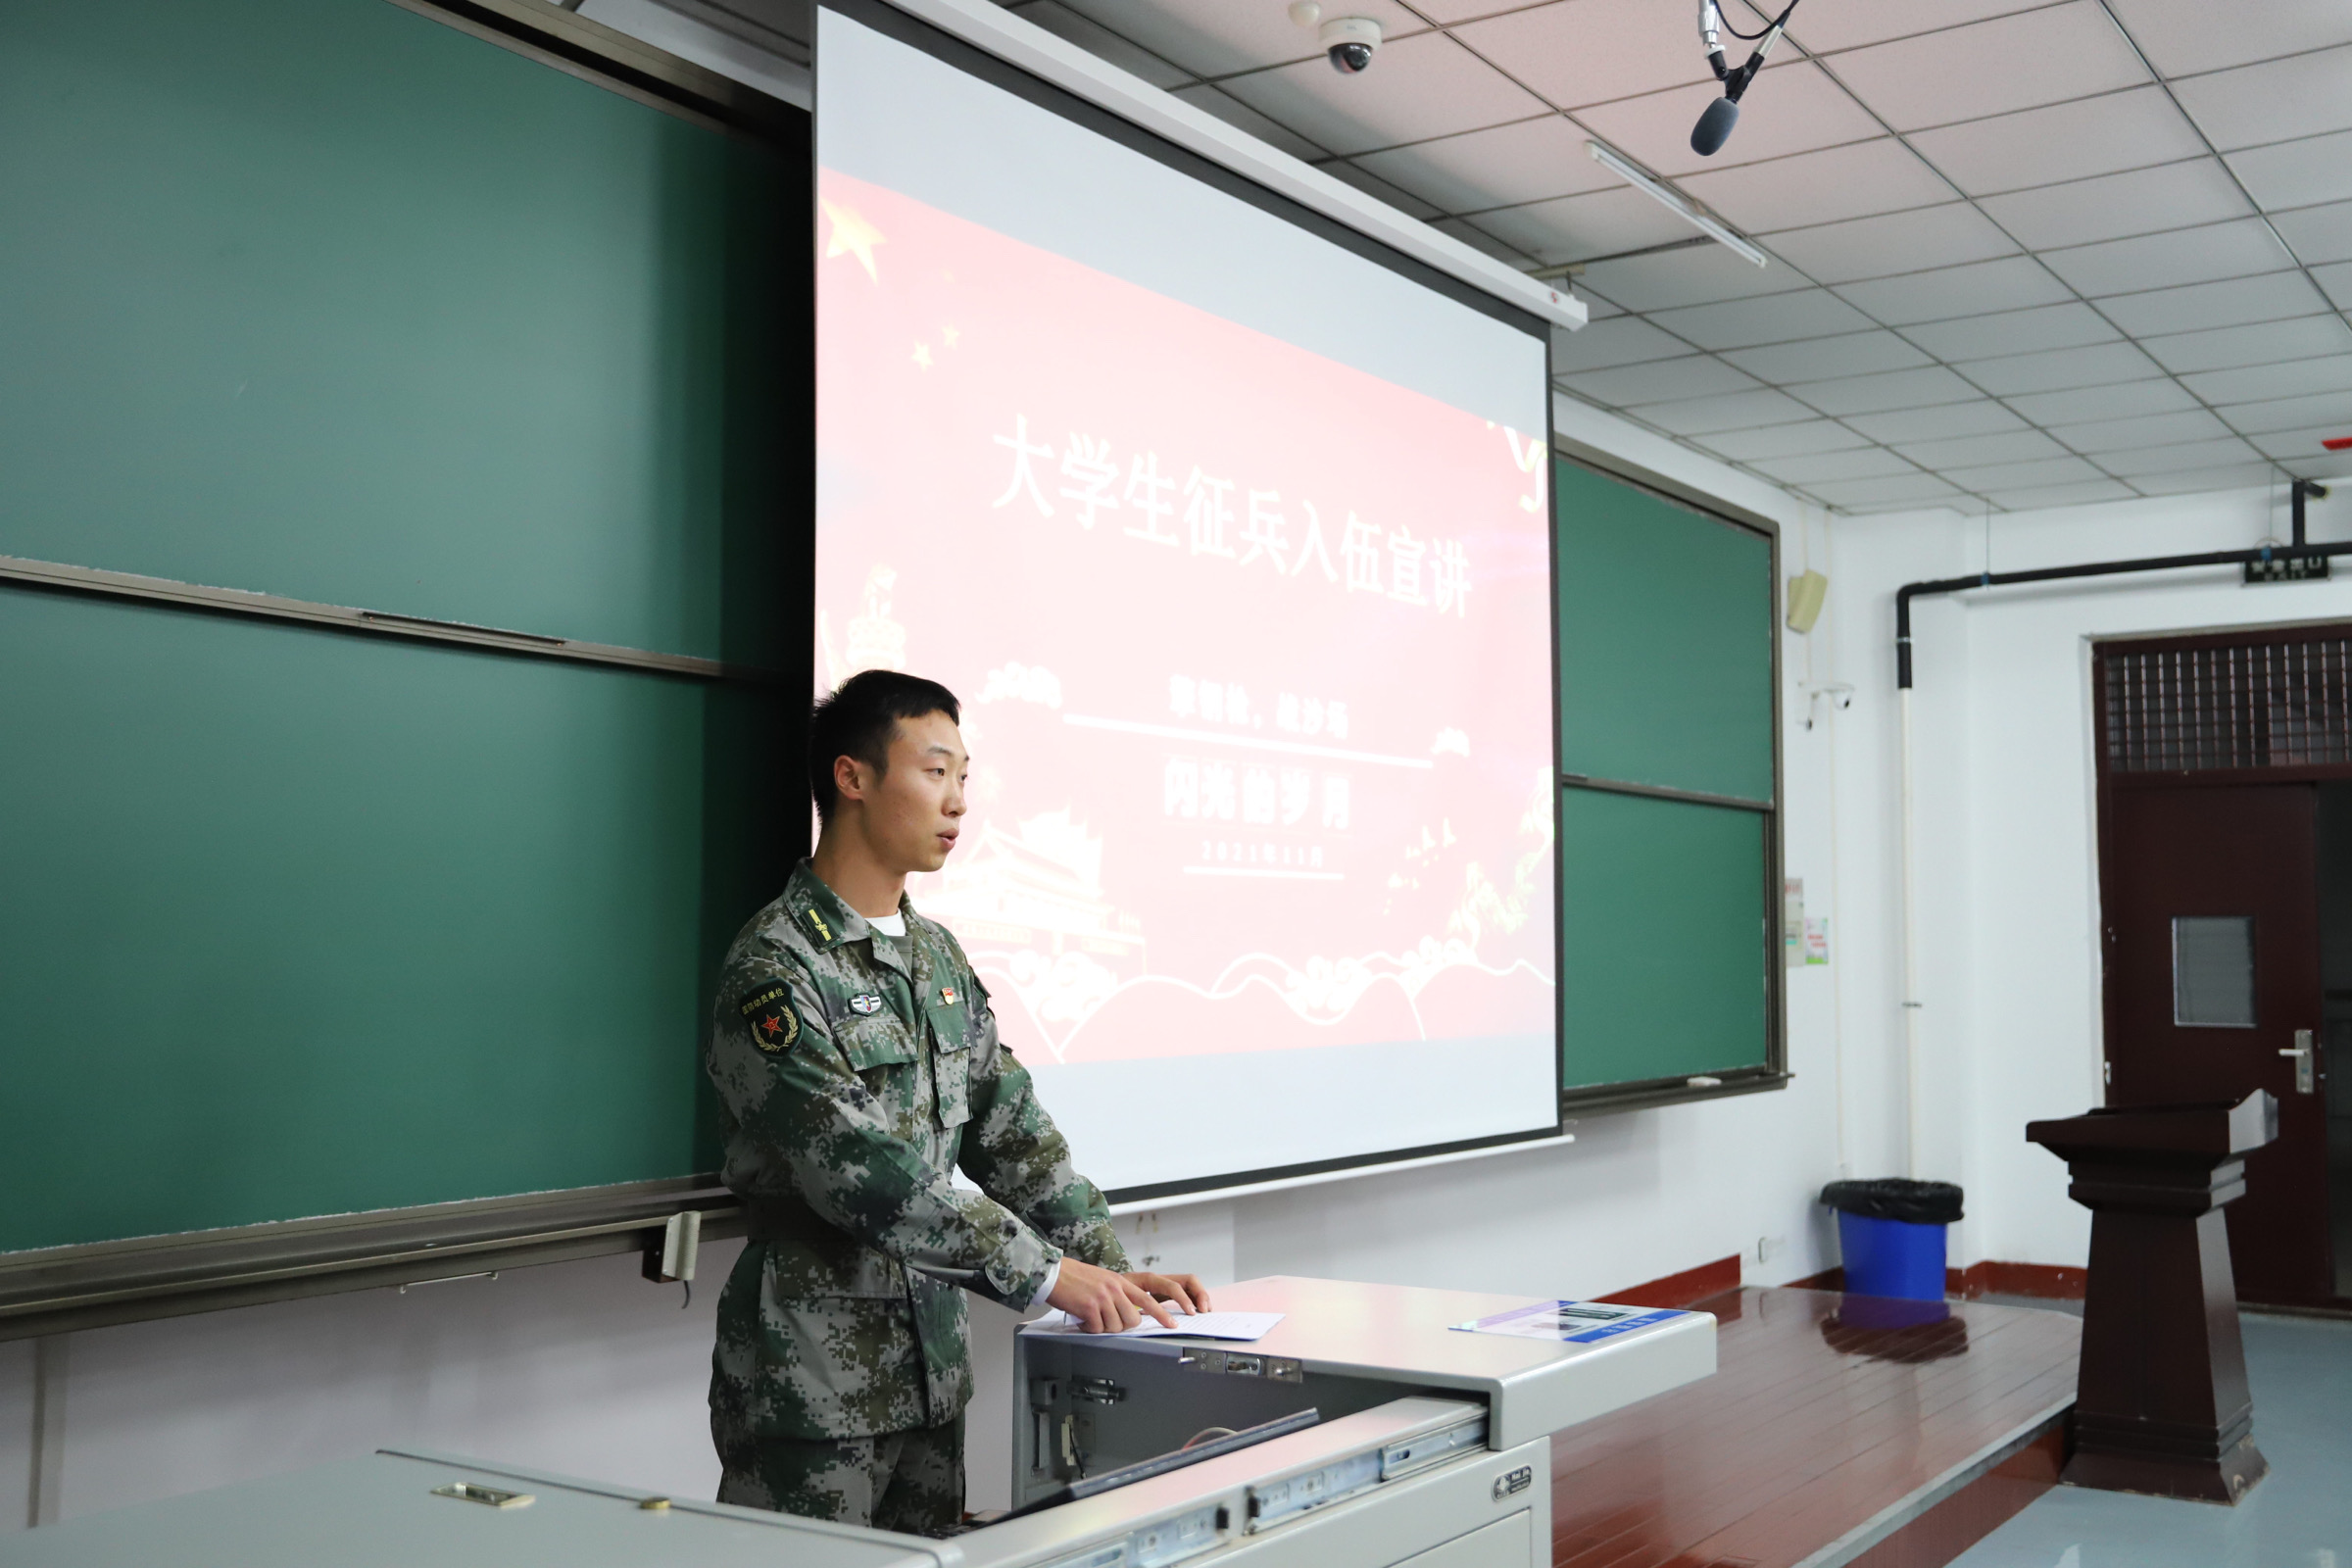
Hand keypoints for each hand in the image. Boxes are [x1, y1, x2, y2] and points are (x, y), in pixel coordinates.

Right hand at [1047, 1259, 1203, 1332]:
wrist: (1054, 1274)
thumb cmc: (1075, 1278)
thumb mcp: (1103, 1280)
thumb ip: (1117, 1294)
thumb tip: (1127, 1315)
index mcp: (1120, 1282)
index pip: (1148, 1299)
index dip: (1162, 1314)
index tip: (1173, 1324)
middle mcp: (1114, 1288)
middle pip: (1132, 1319)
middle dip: (1122, 1326)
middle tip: (1107, 1322)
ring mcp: (1103, 1298)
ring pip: (1115, 1327)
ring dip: (1102, 1327)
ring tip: (1091, 1317)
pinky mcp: (1089, 1307)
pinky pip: (1097, 1329)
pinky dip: (1089, 1328)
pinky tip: (1082, 1319)